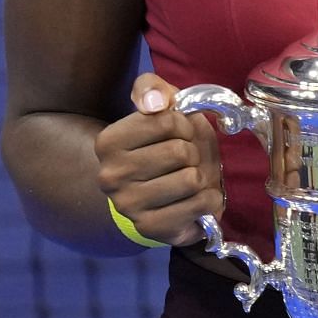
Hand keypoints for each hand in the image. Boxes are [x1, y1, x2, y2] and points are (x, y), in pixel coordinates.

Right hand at [92, 73, 222, 247]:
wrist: (169, 194)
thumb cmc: (168, 144)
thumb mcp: (163, 107)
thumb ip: (152, 88)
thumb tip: (155, 102)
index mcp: (108, 142)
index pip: (166, 120)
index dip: (184, 124)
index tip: (177, 134)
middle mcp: (110, 176)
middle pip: (180, 151)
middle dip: (194, 152)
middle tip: (185, 160)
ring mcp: (128, 206)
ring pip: (191, 179)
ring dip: (202, 176)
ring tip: (189, 180)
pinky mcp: (151, 228)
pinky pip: (201, 204)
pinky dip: (209, 199)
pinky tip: (195, 200)